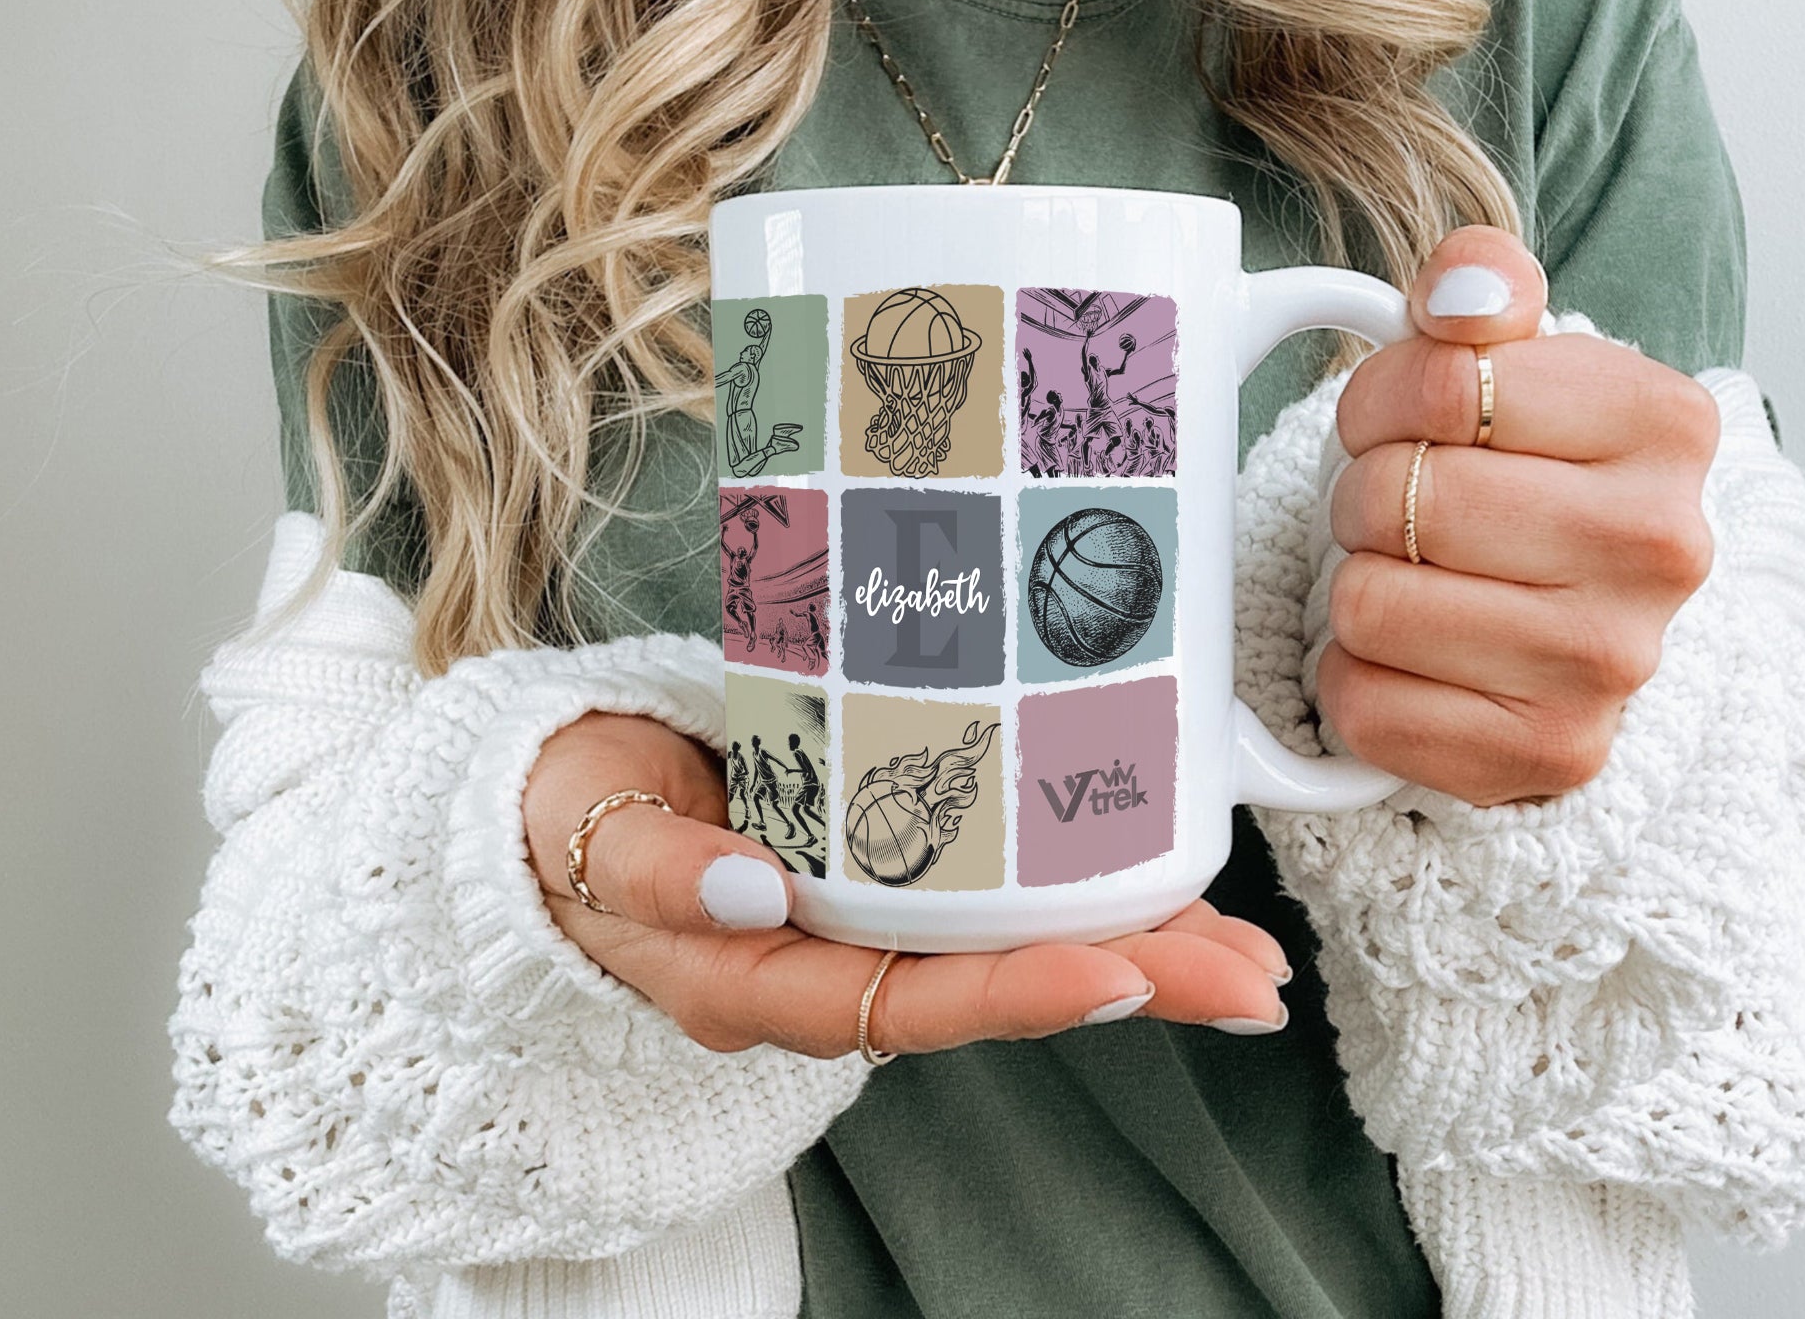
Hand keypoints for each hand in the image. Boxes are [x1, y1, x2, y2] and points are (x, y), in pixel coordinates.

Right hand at [523, 714, 1291, 1055]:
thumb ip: (660, 871)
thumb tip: (754, 888)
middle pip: (992, 986)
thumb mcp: (592, 843)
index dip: (1017, 993)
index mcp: (763, 979)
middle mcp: (832, 964)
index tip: (1122, 972)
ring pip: (1009, 944)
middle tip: (1247, 975)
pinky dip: (1075, 884)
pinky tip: (1153, 869)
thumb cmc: (572, 823)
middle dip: (1127, 980)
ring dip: (1129, 941)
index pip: (907, 1003)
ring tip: (1241, 943)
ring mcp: (862, 917)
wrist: (556, 800)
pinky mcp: (879, 860)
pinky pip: (988, 888)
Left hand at [1322, 228, 1720, 805]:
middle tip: (1403, 511)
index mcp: (1663, 424)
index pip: (1438, 382)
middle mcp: (1660, 549)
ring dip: (1359, 585)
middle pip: (1396, 497)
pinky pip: (1364, 705)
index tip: (1407, 423)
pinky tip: (1412, 660)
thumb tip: (1461, 291)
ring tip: (1414, 579)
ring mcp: (1610, 666)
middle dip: (1366, 495)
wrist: (1563, 612)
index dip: (1382, 400)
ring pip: (1369, 603)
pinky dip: (1356, 679)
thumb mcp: (1509, 357)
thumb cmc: (1518, 474)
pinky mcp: (1546, 757)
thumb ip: (1479, 284)